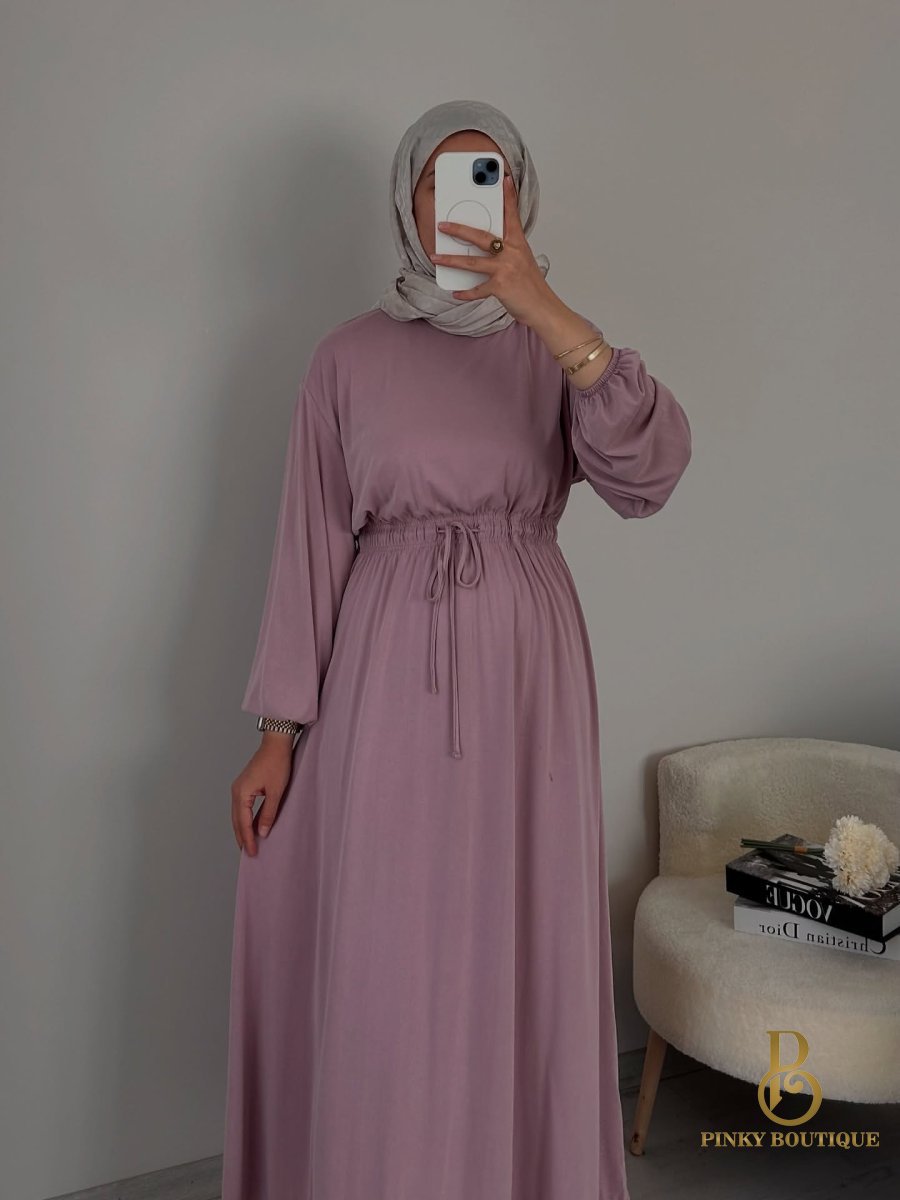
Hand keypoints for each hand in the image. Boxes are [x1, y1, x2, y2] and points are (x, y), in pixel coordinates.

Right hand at [230, 739, 292, 854]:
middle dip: (242, 838)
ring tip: (248, 844)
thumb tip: (262, 832)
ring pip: (237, 815)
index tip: (252, 853)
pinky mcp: (244, 786)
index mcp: (241, 793)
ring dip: (242, 830)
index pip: (243, 823)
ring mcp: (238, 788)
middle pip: (236, 821)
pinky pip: (241, 808)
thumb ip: (268, 813)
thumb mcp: (276, 791)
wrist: (276, 743)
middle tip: (249, 854)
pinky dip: (244, 819)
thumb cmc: (277, 763)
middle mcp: (236, 791)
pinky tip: (251, 826)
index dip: (248, 840)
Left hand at [429, 174, 553, 324]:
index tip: (504, 179)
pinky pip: (478, 289)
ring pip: (473, 262)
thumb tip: (485, 247)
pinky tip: (456, 293)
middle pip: (481, 236)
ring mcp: (506, 269)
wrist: (542, 307)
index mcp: (518, 243)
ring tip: (435, 258)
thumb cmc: (531, 285)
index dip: (508, 196)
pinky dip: (466, 293)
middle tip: (442, 224)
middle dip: (459, 229)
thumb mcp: (522, 261)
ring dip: (451, 260)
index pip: (512, 215)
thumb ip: (506, 250)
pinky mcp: (501, 287)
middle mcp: (512, 253)